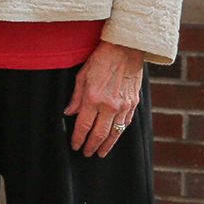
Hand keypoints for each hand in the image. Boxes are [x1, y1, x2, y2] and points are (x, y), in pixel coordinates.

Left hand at [65, 41, 143, 156]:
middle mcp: (110, 105)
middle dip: (92, 146)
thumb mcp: (81, 76)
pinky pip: (125, 124)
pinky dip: (119, 133)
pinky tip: (113, 137)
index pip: (84, 126)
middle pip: (99, 134)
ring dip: (107, 145)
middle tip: (87, 154)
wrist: (125, 50)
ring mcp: (124, 106)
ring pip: (115, 133)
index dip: (79, 138)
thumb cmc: (100, 60)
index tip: (75, 146)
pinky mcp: (134, 104)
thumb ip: (75, 97)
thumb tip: (69, 113)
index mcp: (93, 98)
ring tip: (101, 152)